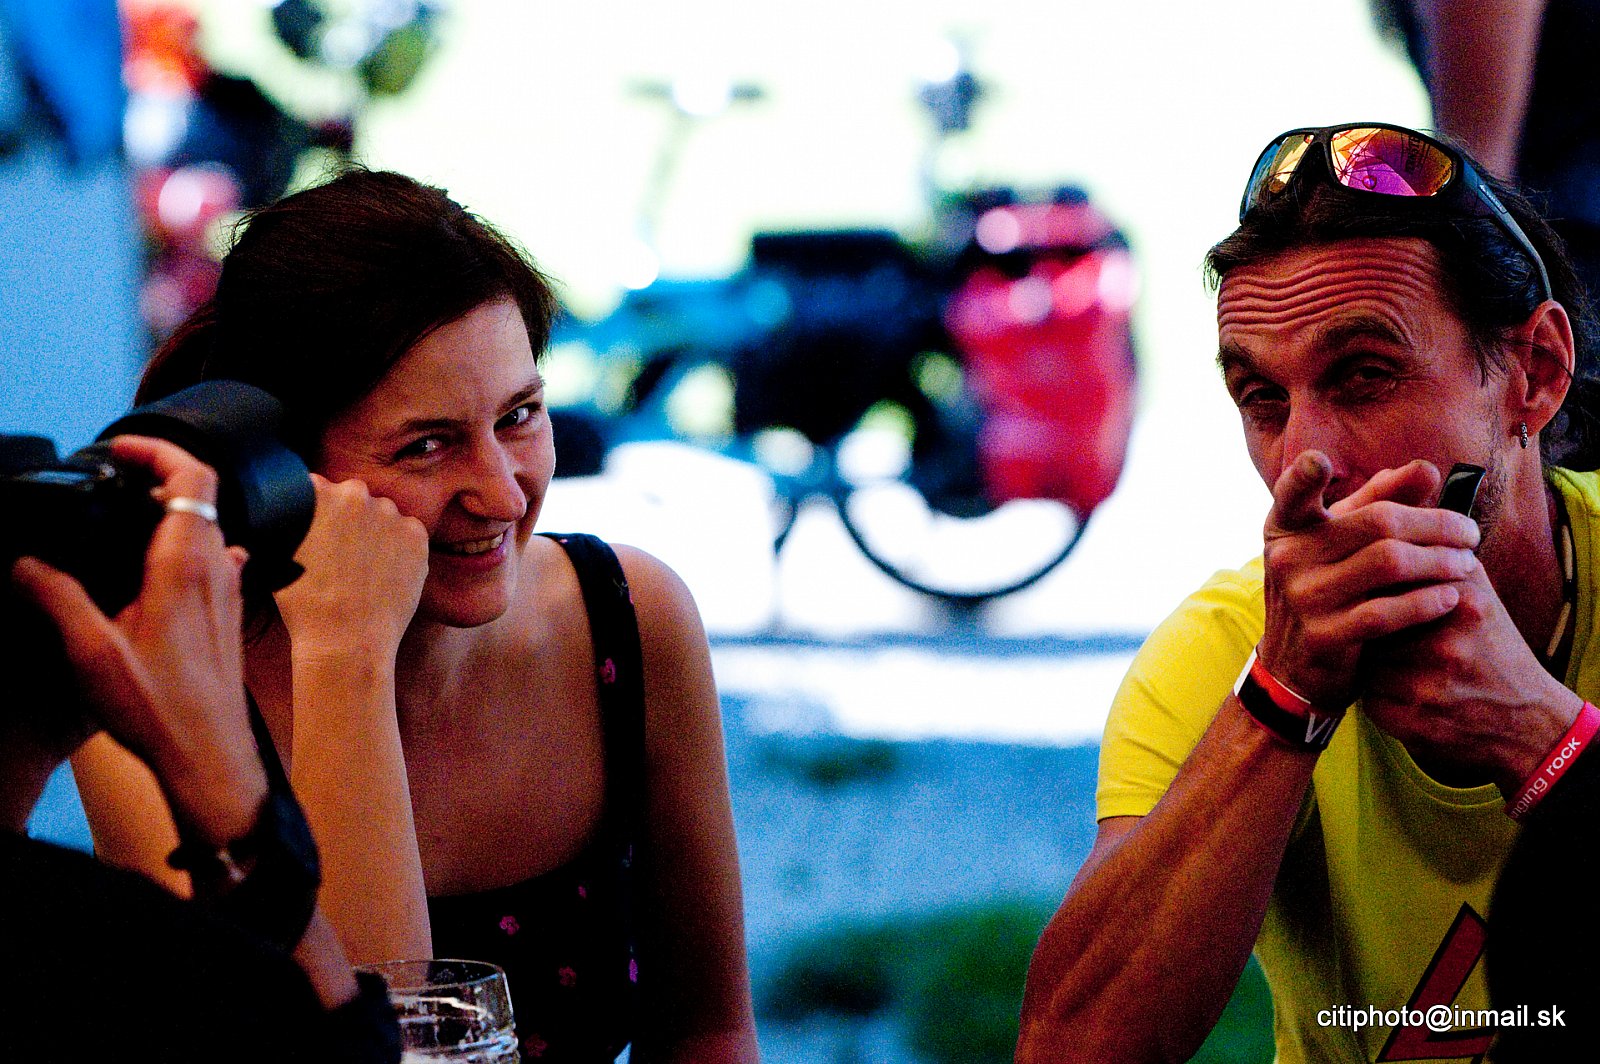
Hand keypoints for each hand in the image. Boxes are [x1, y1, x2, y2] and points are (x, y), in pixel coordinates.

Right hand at [10, 436, 266, 843]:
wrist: (208, 755)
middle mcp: (218, 569)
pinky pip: (215, 560)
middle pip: (200, 497)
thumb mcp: (90, 649)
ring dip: (171, 514)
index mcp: (187, 564)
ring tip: (127, 518)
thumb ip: (56, 596)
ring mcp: (231, 591)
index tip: (121, 448)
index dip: (159, 450)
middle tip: (115, 479)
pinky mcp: (231, 613)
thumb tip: (25, 563)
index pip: (193, 477)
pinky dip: (186, 547)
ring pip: (209, 528)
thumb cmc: (160, 708)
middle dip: (157, 477)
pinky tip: (160, 567)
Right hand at [272, 473, 428, 659]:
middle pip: (353, 498)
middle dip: (349, 519)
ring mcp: (389, 512)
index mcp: (315, 492)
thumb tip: (291, 515)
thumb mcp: (279, 555)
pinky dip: (401, 549)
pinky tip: (386, 574)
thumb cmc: (305, 606)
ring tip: (365, 570)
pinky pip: (409, 533)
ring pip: (383, 515)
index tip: (321, 533)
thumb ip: (291, 523)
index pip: (318, 488)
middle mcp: (354, 493)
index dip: (319, 512)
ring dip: (377, 532)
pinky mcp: (416, 534)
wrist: (346, 641)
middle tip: (343, 555)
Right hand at [1257, 451, 1480, 707]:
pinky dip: (1426, 602)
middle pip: (1377, 523)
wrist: (1295, 669)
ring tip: (1468, 564)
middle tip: (1471, 533)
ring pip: (1388, 564)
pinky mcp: (1322, 637)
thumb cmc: (1327, 591)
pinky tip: (1450, 598)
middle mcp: (1287, 558)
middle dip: (1436, 524)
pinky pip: (1386, 612)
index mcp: (1287, 528)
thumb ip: (1378, 504)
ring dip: (1440, 561)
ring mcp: (1302, 598)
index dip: (1303, 476)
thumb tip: (1427, 470)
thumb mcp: (1339, 546)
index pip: (1291, 494)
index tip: (1320, 461)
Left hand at [1360, 554, 1582, 788]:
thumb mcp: (1475, 591)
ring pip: (1365, 661)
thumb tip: (1377, 522)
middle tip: (1389, 636)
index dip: (1377, 589)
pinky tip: (1405, 695)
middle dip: (1373, 627)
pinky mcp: (1417, 720)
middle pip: (1369, 619)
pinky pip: (1370, 698)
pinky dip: (1380, 697)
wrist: (1526, 716)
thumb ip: (1434, 554)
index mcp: (1462, 598)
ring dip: (1373, 664)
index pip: (1387, 579)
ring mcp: (1432, 683)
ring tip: (1404, 667)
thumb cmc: (1488, 645)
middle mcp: (1448, 639)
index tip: (1380, 596)